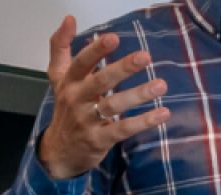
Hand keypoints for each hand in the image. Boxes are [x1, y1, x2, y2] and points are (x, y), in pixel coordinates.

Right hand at [38, 16, 170, 180]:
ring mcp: (87, 120)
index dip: (95, 50)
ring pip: (114, 105)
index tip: (113, 38)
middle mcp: (76, 99)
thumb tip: (69, 18)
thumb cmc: (67, 107)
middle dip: (122, 68)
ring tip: (161, 85)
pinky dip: (144, 122)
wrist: (60, 150)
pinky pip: (123, 129)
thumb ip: (61, 47)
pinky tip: (163, 113)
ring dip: (138, 94)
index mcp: (69, 82)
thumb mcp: (58, 77)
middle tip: (145, 56)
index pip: (80, 63)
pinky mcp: (99, 139)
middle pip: (99, 81)